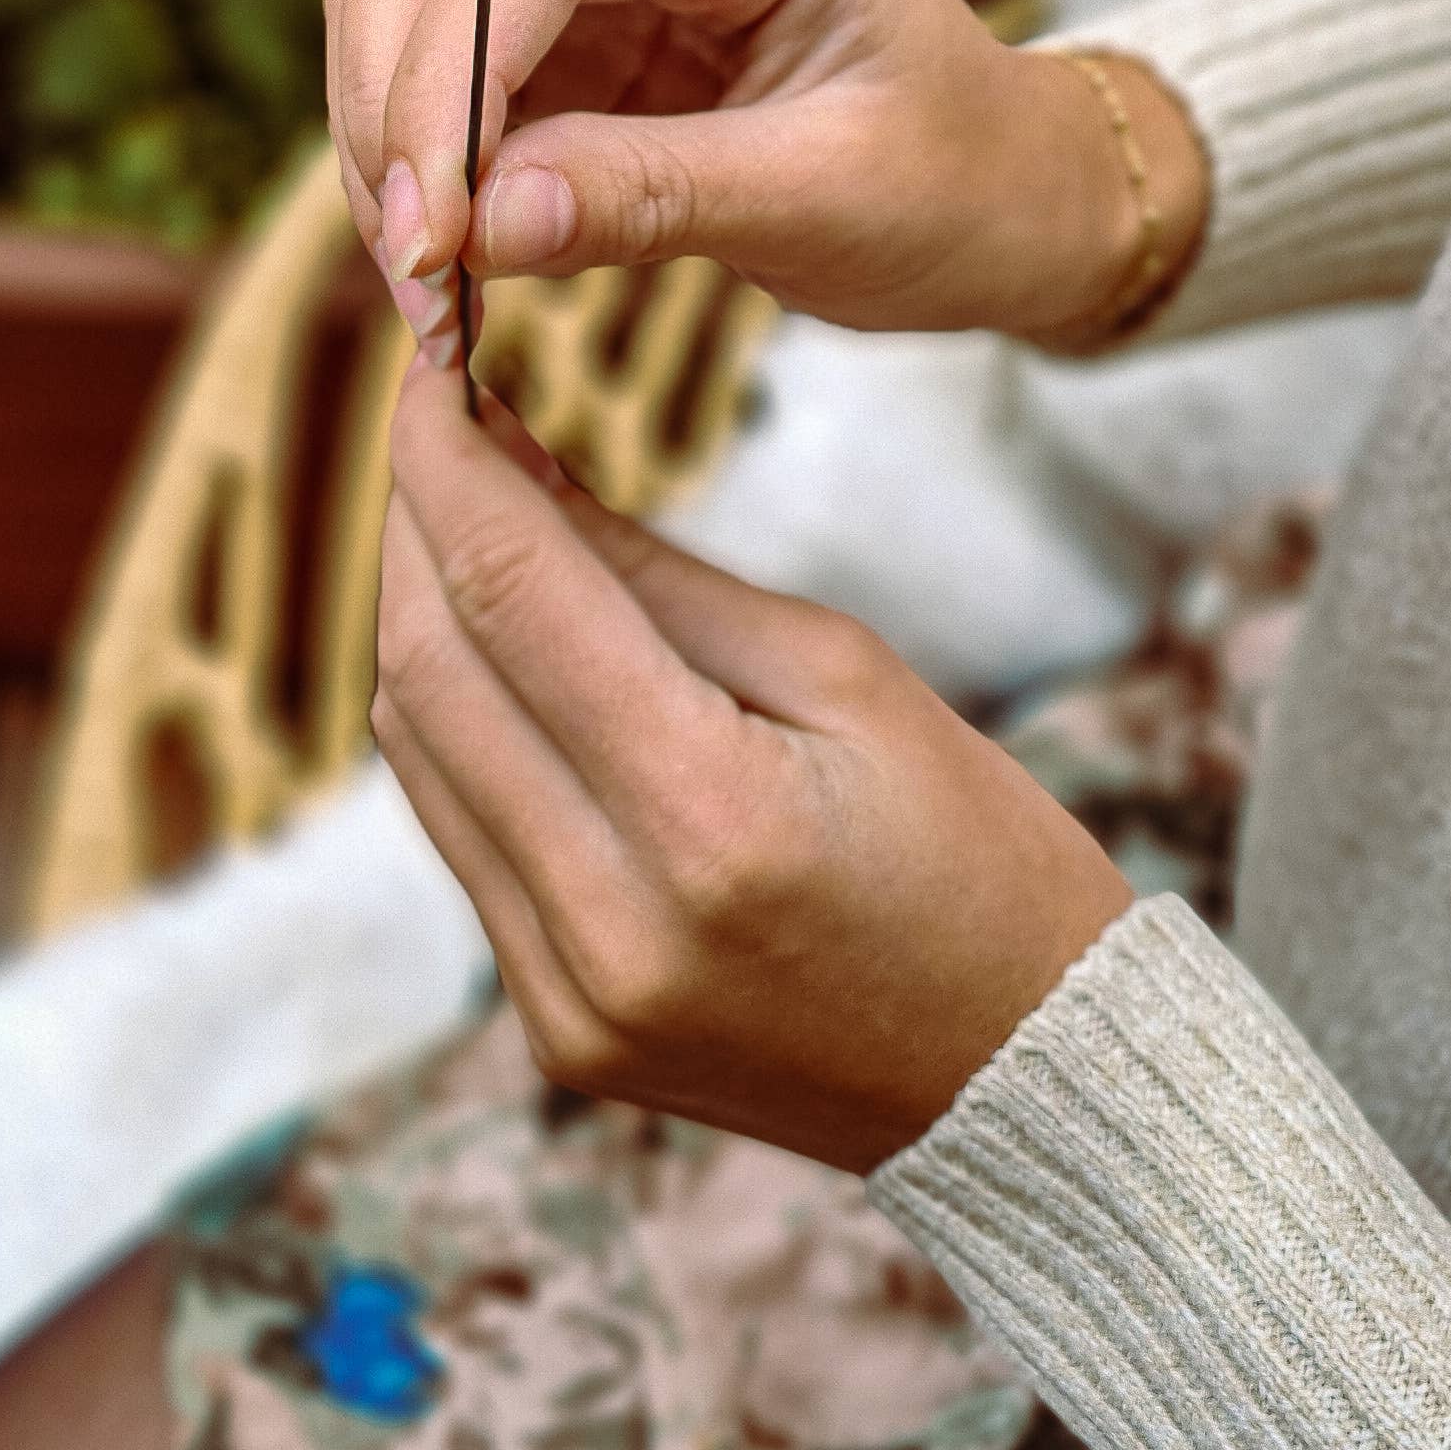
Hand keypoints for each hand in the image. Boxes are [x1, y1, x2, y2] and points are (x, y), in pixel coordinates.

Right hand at [323, 0, 1204, 362]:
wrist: (1007, 199)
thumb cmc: (955, 187)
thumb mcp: (827, 203)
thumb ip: (652, 198)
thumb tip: (476, 228)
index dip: (455, 60)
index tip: (432, 221)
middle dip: (392, 74)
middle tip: (410, 252)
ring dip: (381, 103)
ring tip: (420, 262)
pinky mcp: (566, 8)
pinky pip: (431, 37)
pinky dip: (408, 135)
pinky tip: (439, 240)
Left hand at [372, 368, 1132, 1170]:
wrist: (1032, 1082)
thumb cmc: (976, 855)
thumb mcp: (846, 674)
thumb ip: (658, 576)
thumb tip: (513, 466)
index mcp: (711, 820)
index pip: (510, 593)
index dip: (445, 462)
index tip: (427, 366)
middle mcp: (611, 924)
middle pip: (430, 673)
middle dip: (418, 525)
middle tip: (439, 424)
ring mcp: (569, 997)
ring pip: (419, 755)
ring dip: (421, 619)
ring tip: (465, 519)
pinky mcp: (556, 1033)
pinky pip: (459, 837)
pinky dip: (456, 726)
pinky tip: (498, 655)